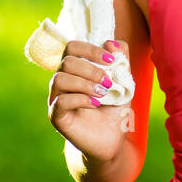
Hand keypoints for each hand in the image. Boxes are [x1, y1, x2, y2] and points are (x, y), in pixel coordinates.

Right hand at [47, 39, 131, 162]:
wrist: (112, 139)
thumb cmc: (115, 109)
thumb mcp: (124, 82)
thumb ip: (121, 61)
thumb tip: (111, 42)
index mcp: (76, 70)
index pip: (72, 47)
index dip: (91, 49)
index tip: (111, 60)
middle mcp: (62, 82)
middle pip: (66, 62)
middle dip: (91, 69)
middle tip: (107, 82)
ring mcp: (56, 99)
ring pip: (59, 79)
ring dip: (85, 83)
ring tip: (102, 93)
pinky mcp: (56, 116)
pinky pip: (61, 101)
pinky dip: (81, 99)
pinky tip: (96, 104)